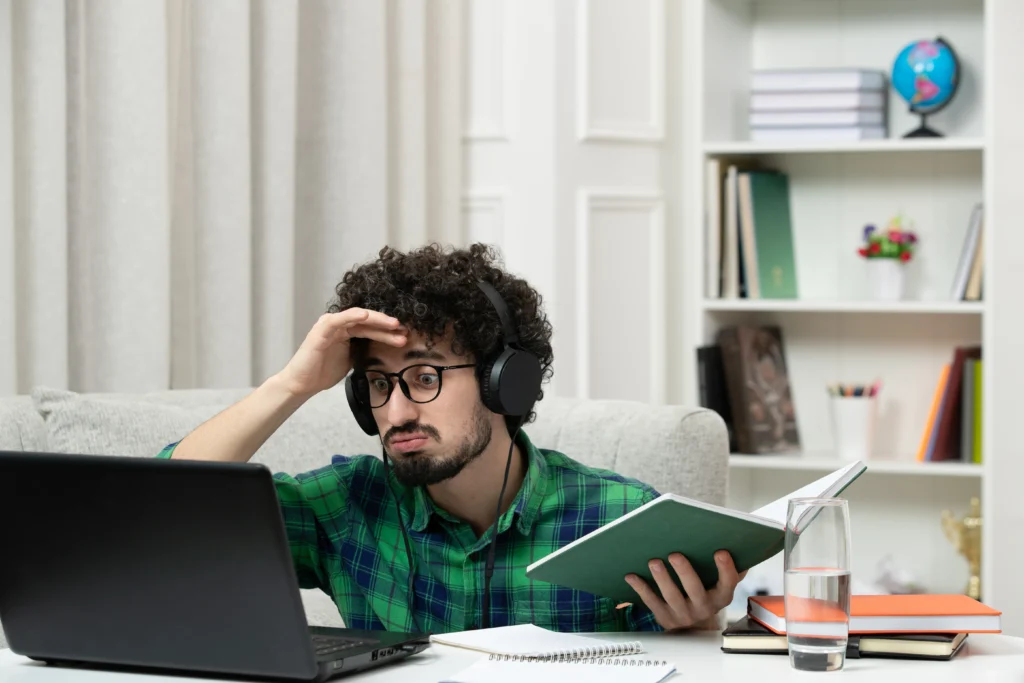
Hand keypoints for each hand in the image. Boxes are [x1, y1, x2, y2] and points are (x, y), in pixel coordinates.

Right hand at [277, 309, 406, 397]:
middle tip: (406, 330)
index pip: (372, 328)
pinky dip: (353, 316)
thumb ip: (365, 350)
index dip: (389, 332)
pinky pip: (339, 319)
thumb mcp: (352, 360)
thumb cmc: (324, 372)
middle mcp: (339, 324)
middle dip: (388, 326)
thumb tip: (387, 351)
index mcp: (347, 330)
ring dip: (377, 320)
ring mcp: (330, 325)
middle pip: (368, 321)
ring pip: (358, 318)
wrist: (303, 384)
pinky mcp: (321, 330)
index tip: (406, 337)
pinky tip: (366, 316)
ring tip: (394, 325)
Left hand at [625, 550, 746, 631]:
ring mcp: (683, 614)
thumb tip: (737, 542)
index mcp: (721, 596)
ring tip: (653, 561)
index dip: (726, 569)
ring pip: (672, 597)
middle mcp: (704, 608)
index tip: (720, 551)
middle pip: (695, 590)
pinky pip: (651, 603)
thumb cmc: (708, 593)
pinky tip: (631, 575)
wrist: (695, 627)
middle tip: (675, 555)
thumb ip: (731, 567)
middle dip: (685, 572)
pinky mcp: (665, 618)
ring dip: (662, 579)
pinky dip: (640, 589)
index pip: (727, 583)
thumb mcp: (722, 583)